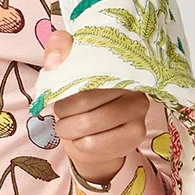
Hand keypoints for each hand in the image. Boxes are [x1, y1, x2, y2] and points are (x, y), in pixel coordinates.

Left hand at [45, 27, 162, 184]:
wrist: (91, 138)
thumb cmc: (78, 101)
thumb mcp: (64, 71)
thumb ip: (58, 49)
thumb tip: (54, 61)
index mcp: (119, 64)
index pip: (85, 72)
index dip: (65, 88)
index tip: (60, 95)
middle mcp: (134, 84)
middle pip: (83, 101)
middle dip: (63, 113)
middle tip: (64, 115)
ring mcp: (140, 109)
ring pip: (87, 124)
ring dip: (67, 130)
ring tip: (71, 128)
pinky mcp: (136, 134)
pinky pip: (93, 143)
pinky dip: (79, 144)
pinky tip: (84, 140)